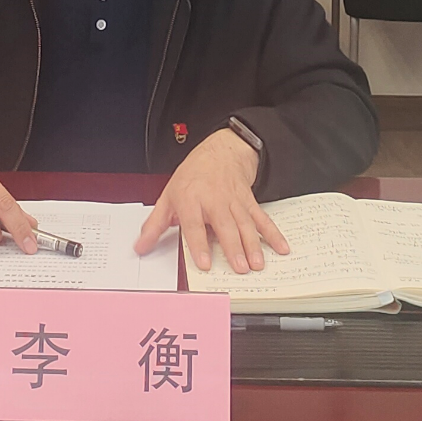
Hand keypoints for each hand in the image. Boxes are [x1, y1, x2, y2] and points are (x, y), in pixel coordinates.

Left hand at [133, 129, 288, 272]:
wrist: (220, 152)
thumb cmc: (192, 177)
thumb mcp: (168, 197)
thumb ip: (155, 225)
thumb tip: (140, 247)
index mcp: (190, 200)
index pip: (194, 225)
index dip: (199, 245)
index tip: (204, 264)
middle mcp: (213, 200)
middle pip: (224, 226)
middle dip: (233, 248)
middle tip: (240, 268)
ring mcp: (234, 201)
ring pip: (245, 224)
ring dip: (253, 245)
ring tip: (257, 264)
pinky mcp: (249, 202)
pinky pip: (262, 219)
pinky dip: (273, 234)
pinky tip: (281, 248)